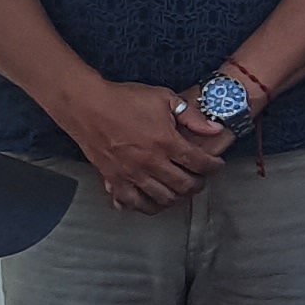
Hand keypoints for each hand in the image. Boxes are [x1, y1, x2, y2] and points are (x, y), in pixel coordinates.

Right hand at [65, 80, 221, 212]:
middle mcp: (150, 162)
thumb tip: (214, 129)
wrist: (87, 106)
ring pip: (163, 198)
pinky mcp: (114, 179)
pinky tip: (154, 200)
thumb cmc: (123, 99)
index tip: (217, 165)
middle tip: (200, 178)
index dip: (214, 166)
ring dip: (177, 197)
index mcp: (165, 141)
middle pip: (184, 186)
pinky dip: (147, 206)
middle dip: (198, 184)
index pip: (199, 163)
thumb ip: (191, 116)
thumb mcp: (163, 97)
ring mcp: (132, 174)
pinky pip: (134, 203)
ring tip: (180, 189)